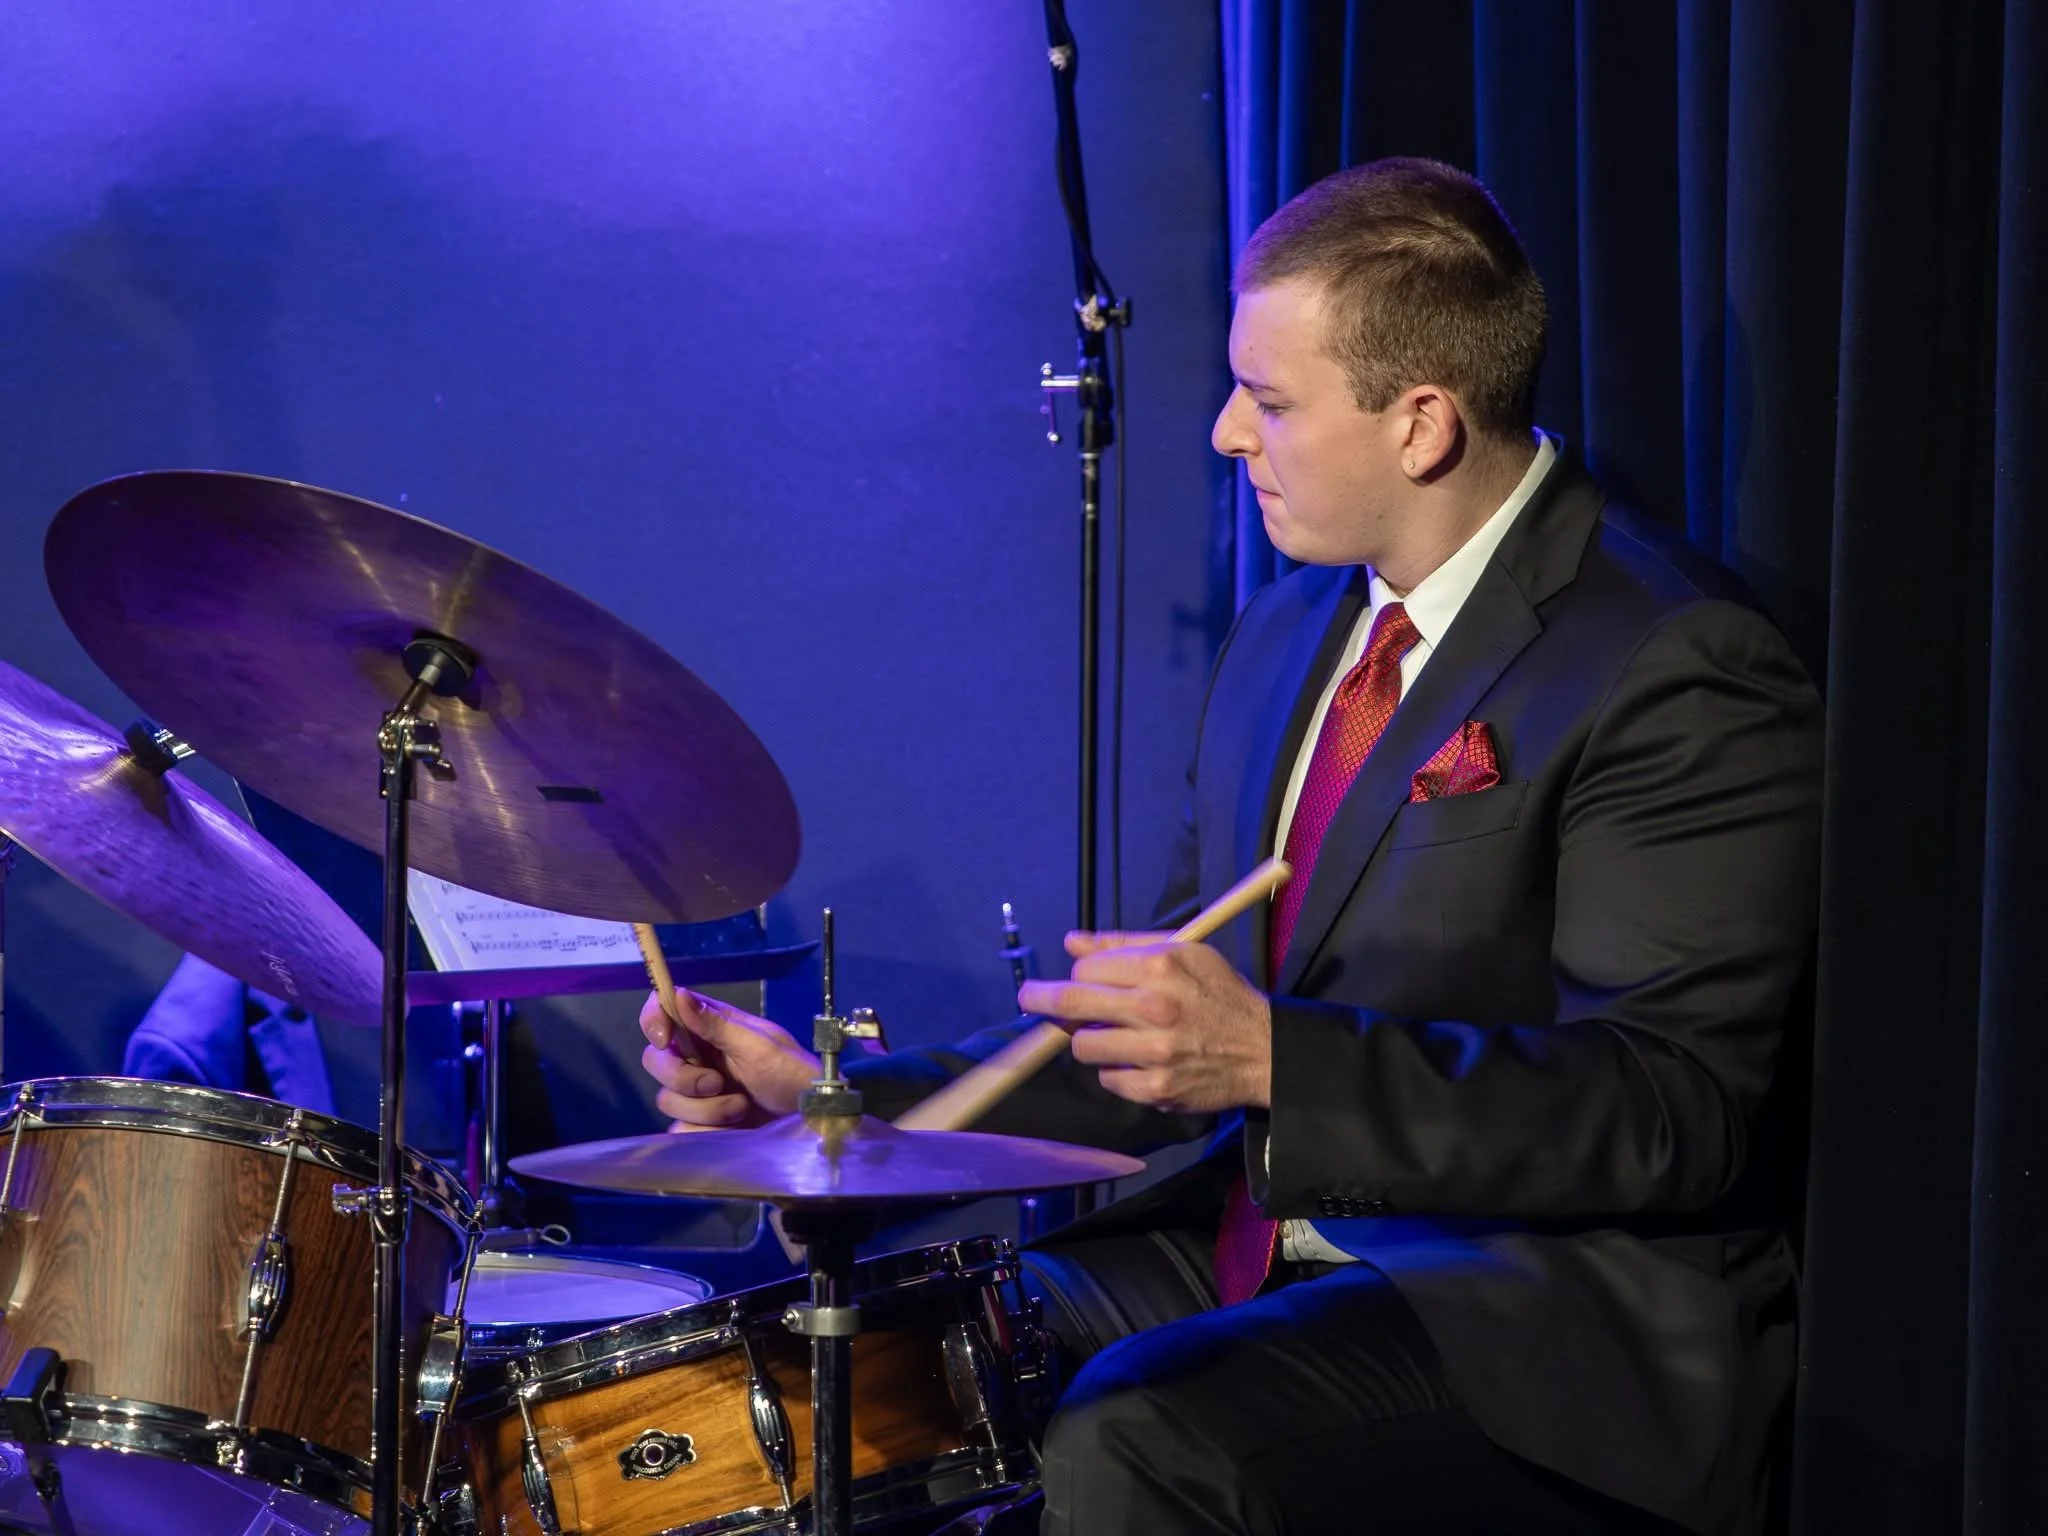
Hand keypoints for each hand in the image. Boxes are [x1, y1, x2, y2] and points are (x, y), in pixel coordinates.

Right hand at [639, 989, 817, 1128]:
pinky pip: (680, 1129)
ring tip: (741, 1108)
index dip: (654, 1020)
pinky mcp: (701, 1123)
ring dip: (705, 1109)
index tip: (664, 1038)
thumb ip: (716, 1024)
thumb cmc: (794, 1076)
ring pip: (668, 1099)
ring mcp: (698, 1092)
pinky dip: (707, 1130)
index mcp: (712, 1027)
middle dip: (683, 1077)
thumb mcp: (759, 1046)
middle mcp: (700, 1056)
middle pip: (656, 1060)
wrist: (810, 1121)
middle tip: (717, 1083)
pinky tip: (734, 1128)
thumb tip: (679, 994)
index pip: (664, 1010)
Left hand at [1017, 931, 1272, 1114]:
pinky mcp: (1155, 1089)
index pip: (1087, 969)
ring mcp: (1153, 1053)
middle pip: (1071, 1004)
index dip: (1079, 974)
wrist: (1262, 1050)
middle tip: (1027, 998)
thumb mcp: (1184, 953)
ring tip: (1114, 1034)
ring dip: (1089, 1040)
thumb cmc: (1220, 994)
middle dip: (1040, 1000)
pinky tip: (1139, 1060)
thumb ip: (1124, 945)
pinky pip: (1108, 1079)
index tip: (1078, 979)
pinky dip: (1116, 1070)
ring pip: (1083, 1046)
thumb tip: (1072, 943)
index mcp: (1161, 967)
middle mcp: (1154, 1009)